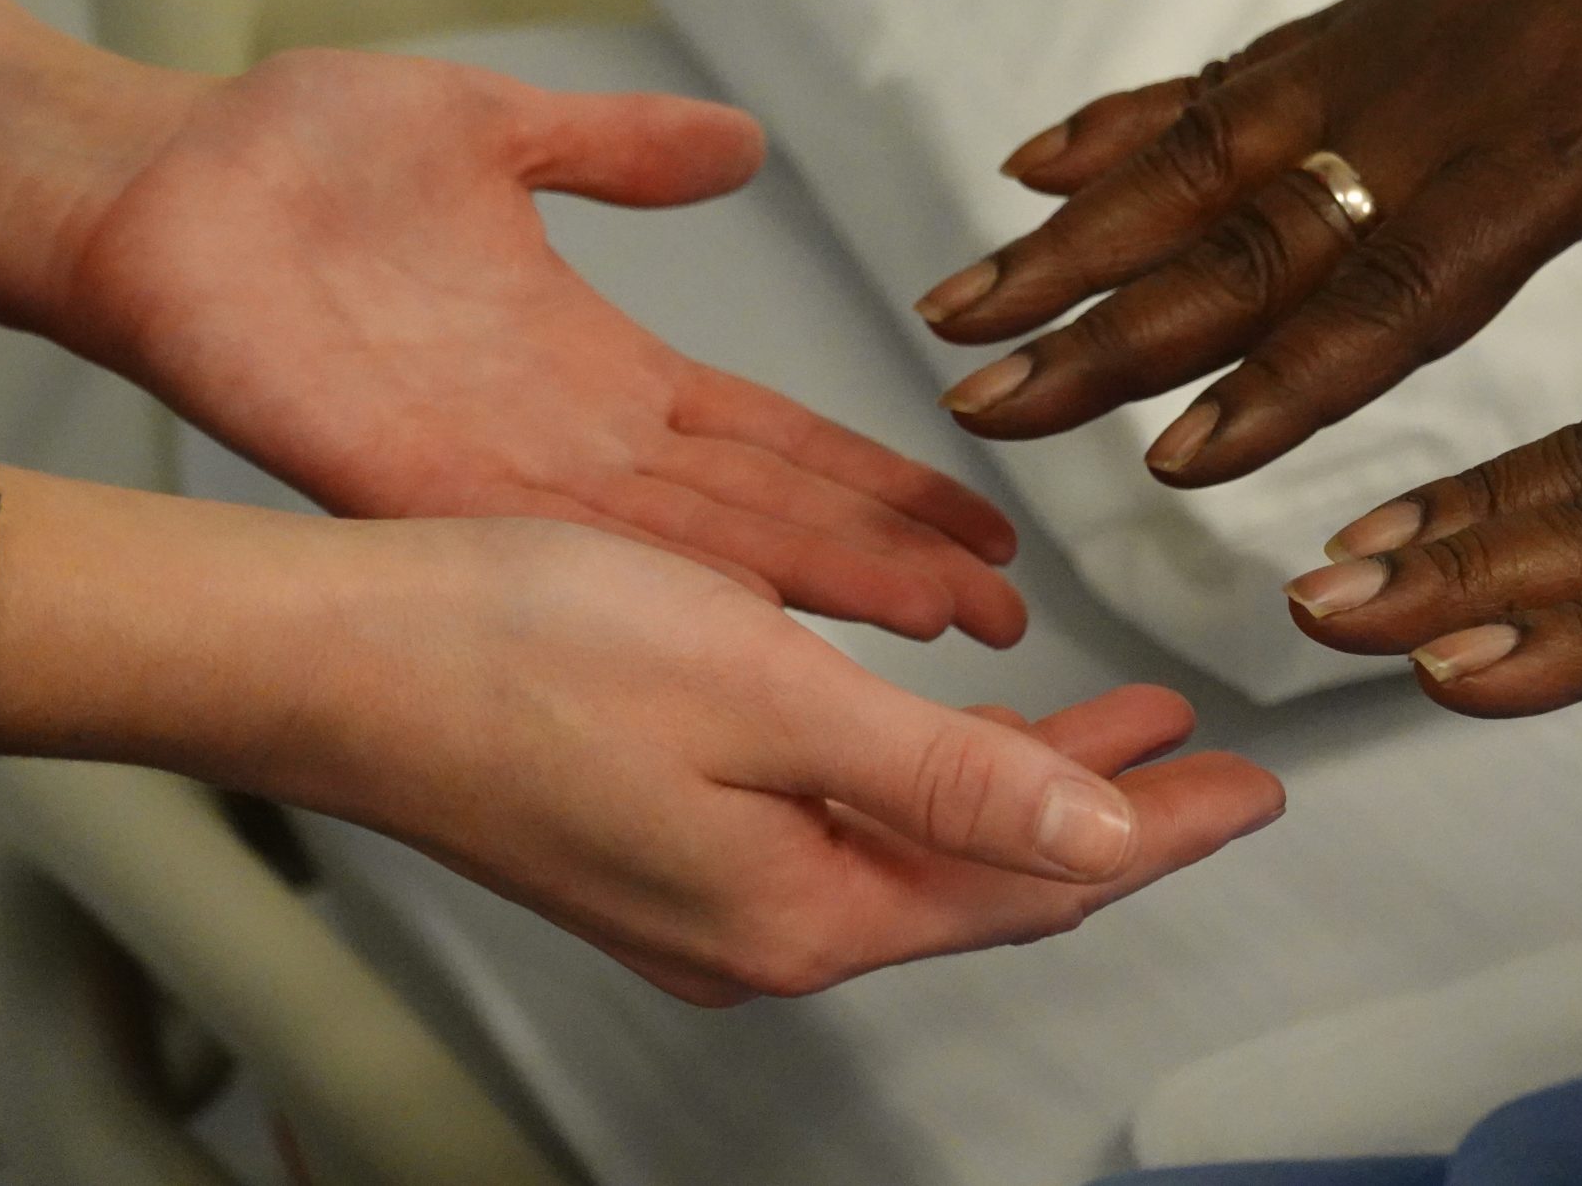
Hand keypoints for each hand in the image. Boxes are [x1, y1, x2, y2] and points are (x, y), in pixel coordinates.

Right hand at [0, 473, 1284, 1004]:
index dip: (1160, 827)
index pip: (1038, 878)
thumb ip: (948, 777)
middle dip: (1110, 814)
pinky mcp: (658, 849)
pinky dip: (925, 780)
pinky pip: (843, 831)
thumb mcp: (770, 694)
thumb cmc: (514, 652)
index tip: (1254, 787)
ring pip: (917, 850)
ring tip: (1113, 732)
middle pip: (987, 877)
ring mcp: (704, 898)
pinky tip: (937, 736)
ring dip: (1021, 788)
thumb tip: (1102, 838)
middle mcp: (760, 928)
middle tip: (1210, 764)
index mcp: (803, 904)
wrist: (328, 658)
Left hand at [65, 48, 1024, 642]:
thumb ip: (621, 146)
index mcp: (595, 367)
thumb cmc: (291, 152)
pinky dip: (668, 582)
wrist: (147, 180)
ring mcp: (500, 473)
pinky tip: (765, 614)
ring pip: (689, 549)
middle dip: (885, 561)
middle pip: (759, 515)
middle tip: (1003, 616)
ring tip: (931, 623)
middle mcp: (567, 440)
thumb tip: (738, 142)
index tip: (974, 521)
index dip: (876, 480)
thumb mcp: (502, 124)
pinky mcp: (420, 483)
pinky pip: (566, 545)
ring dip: (814, 585)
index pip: (771, 438)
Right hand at [916, 0, 1581, 483]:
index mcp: (1571, 134)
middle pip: (1257, 227)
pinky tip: (1030, 164)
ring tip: (954, 307)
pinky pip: (1230, 76)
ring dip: (1072, 235)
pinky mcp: (1372, 15)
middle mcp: (1450, 88)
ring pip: (1205, 151)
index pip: (1410, 281)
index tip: (1176, 458)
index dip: (1290, 373)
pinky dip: (1125, 120)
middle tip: (985, 403)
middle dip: (1110, 325)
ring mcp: (1393, 44)